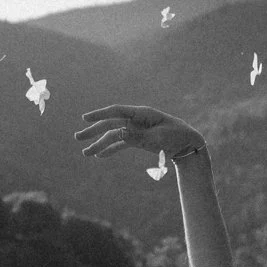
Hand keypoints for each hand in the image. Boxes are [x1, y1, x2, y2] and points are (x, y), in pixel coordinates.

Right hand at [75, 104, 204, 164]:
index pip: (116, 111)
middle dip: (94, 131)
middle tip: (77, 137)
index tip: (85, 118)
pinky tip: (100, 155)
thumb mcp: (158, 137)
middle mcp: (136, 120)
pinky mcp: (139, 140)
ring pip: (114, 136)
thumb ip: (137, 136)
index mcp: (142, 114)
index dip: (100, 114)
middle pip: (111, 124)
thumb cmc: (176, 136)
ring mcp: (136, 130)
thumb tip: (117, 133)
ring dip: (99, 143)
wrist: (189, 143)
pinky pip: (121, 144)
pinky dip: (111, 149)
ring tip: (85, 152)